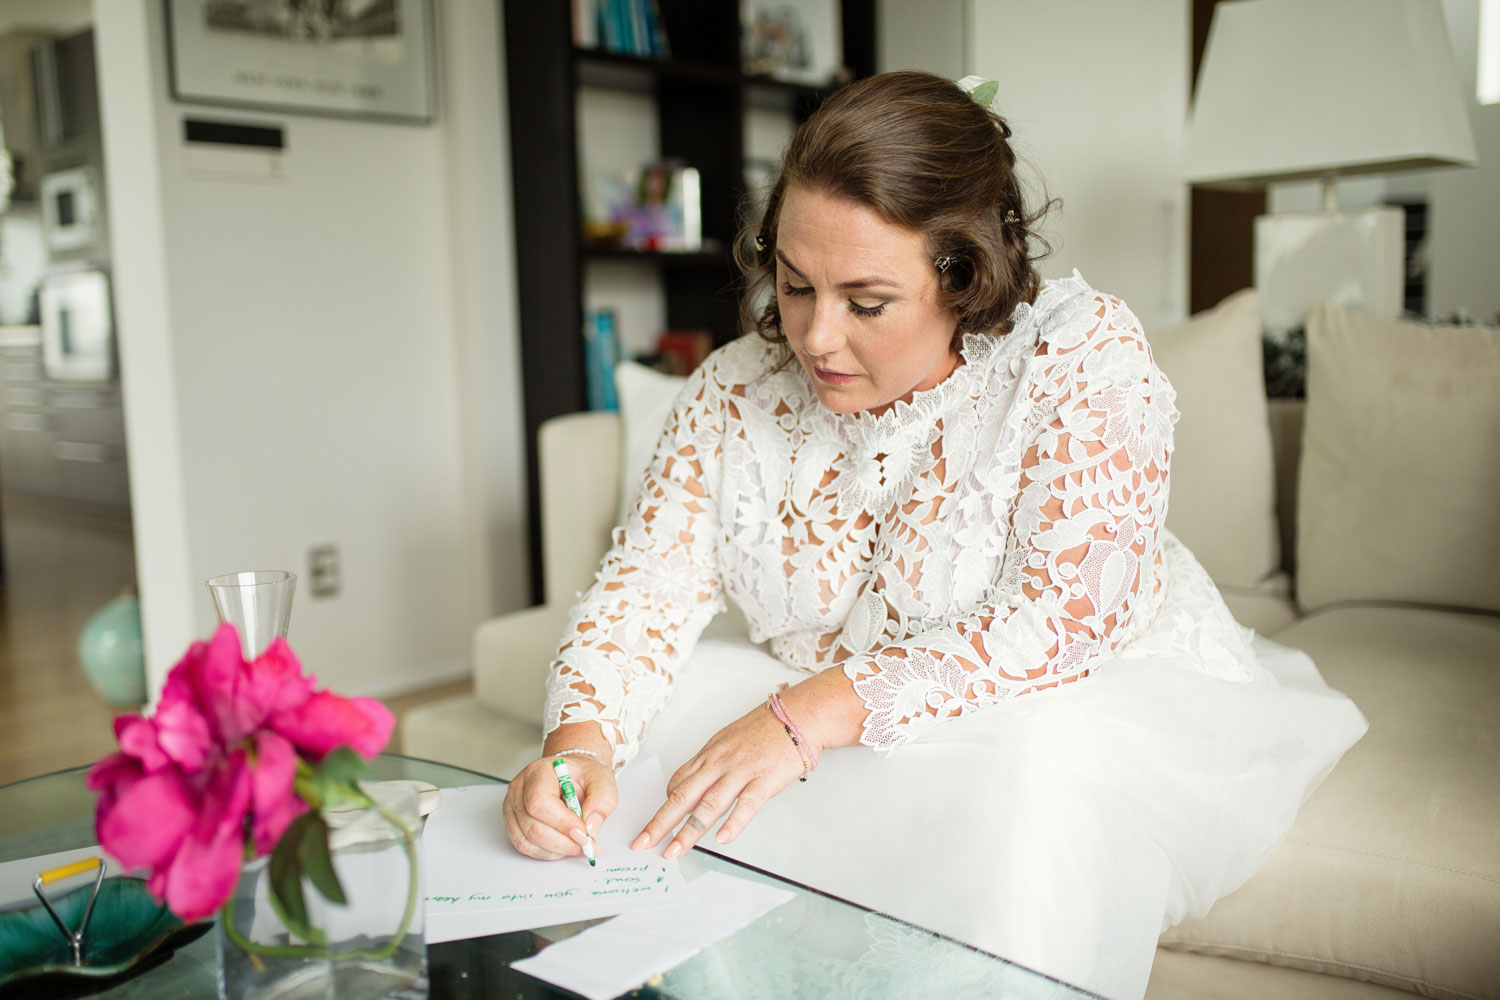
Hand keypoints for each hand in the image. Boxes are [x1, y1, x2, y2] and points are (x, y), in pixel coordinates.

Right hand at [503, 752, 617, 860]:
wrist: (570, 776)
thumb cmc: (582, 776)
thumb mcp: (602, 780)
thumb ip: (601, 801)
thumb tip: (590, 827)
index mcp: (539, 772)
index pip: (540, 802)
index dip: (562, 823)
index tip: (584, 833)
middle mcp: (520, 788)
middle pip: (533, 826)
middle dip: (563, 842)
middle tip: (587, 844)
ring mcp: (513, 806)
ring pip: (528, 840)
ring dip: (556, 850)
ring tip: (577, 844)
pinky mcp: (513, 822)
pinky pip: (524, 846)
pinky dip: (546, 852)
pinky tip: (562, 846)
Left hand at [632, 700, 808, 859]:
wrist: (798, 715)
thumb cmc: (765, 728)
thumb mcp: (729, 740)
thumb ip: (713, 764)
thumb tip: (696, 785)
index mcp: (710, 754)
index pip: (678, 782)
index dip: (664, 806)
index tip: (653, 825)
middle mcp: (720, 763)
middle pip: (683, 795)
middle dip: (660, 823)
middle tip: (643, 843)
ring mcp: (742, 771)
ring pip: (709, 804)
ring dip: (689, 831)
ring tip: (675, 851)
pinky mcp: (765, 779)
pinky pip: (747, 804)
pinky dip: (734, 823)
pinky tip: (723, 838)